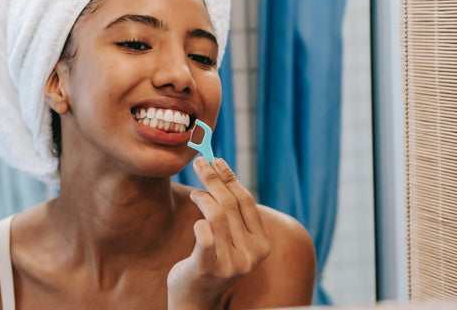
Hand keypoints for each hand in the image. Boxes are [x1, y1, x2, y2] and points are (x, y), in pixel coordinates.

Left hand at [167, 157, 270, 309]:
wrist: (195, 299)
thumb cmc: (213, 261)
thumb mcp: (232, 239)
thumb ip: (233, 213)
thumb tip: (221, 169)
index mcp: (262, 244)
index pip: (246, 201)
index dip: (231, 178)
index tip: (217, 160)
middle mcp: (251, 255)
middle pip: (231, 204)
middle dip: (213, 178)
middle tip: (199, 162)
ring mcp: (231, 263)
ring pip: (216, 215)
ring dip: (203, 197)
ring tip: (195, 193)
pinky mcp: (208, 268)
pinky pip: (204, 234)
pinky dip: (199, 221)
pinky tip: (196, 220)